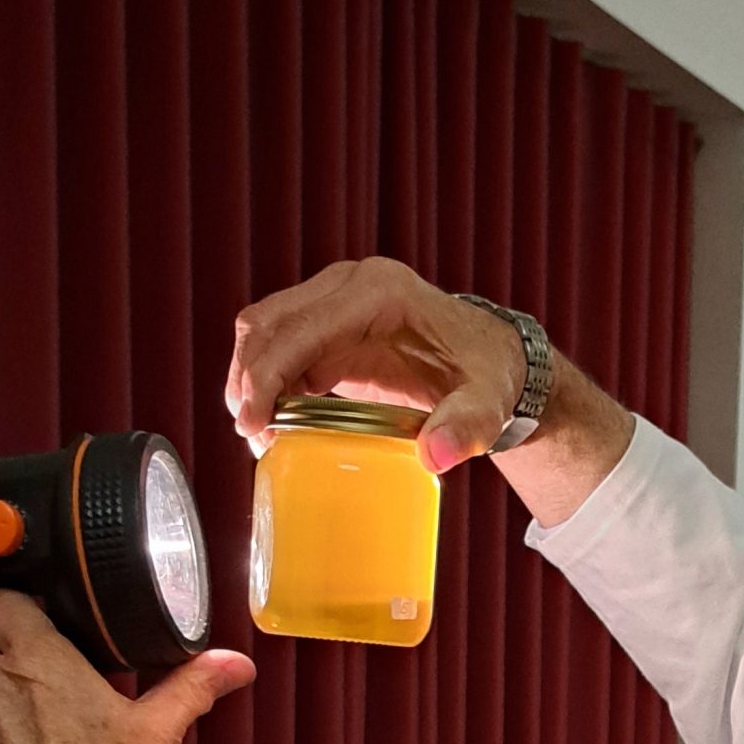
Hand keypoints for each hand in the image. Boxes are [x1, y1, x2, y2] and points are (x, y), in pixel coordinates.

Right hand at [227, 256, 634, 525]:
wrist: (496, 363)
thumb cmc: (490, 379)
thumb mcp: (487, 405)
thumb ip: (466, 428)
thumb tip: (435, 457)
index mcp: (379, 293)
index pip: (301, 328)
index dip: (267, 375)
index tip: (252, 422)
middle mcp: (350, 285)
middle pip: (269, 323)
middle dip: (248, 379)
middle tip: (251, 435)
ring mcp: (336, 302)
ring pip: (266, 331)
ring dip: (251, 380)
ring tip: (258, 434)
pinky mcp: (331, 327)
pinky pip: (283, 348)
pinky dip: (268, 383)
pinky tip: (274, 424)